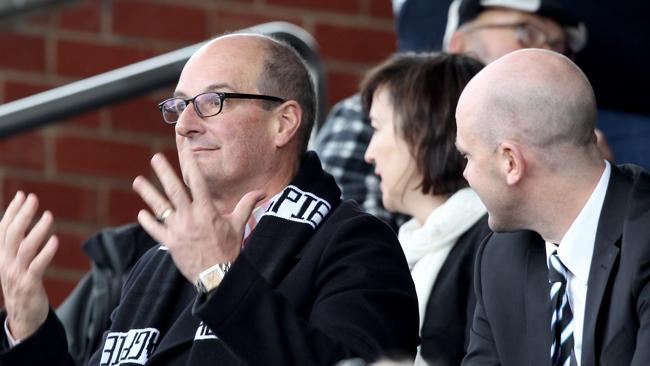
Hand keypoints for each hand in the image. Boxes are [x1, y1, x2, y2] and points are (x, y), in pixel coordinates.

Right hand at [0, 192, 57, 339]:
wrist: (23, 317)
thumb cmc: (22, 285)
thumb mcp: (14, 263)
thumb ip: (17, 244)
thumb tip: (24, 220)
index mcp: (1, 256)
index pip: (3, 229)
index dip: (12, 211)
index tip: (22, 195)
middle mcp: (5, 263)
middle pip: (12, 234)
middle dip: (22, 214)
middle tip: (33, 198)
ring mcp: (16, 274)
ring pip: (24, 248)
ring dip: (37, 230)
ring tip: (49, 215)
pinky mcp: (29, 285)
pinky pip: (37, 266)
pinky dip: (46, 252)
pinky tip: (55, 240)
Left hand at [132, 151, 263, 283]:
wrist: (218, 275)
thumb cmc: (229, 248)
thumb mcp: (239, 224)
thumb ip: (246, 205)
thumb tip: (262, 191)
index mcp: (207, 210)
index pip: (197, 182)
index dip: (191, 165)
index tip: (185, 151)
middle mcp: (190, 217)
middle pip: (174, 190)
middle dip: (164, 172)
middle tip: (155, 158)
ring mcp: (178, 230)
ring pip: (160, 207)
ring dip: (148, 193)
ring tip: (137, 181)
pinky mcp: (170, 243)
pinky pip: (155, 229)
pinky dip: (148, 221)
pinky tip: (142, 213)